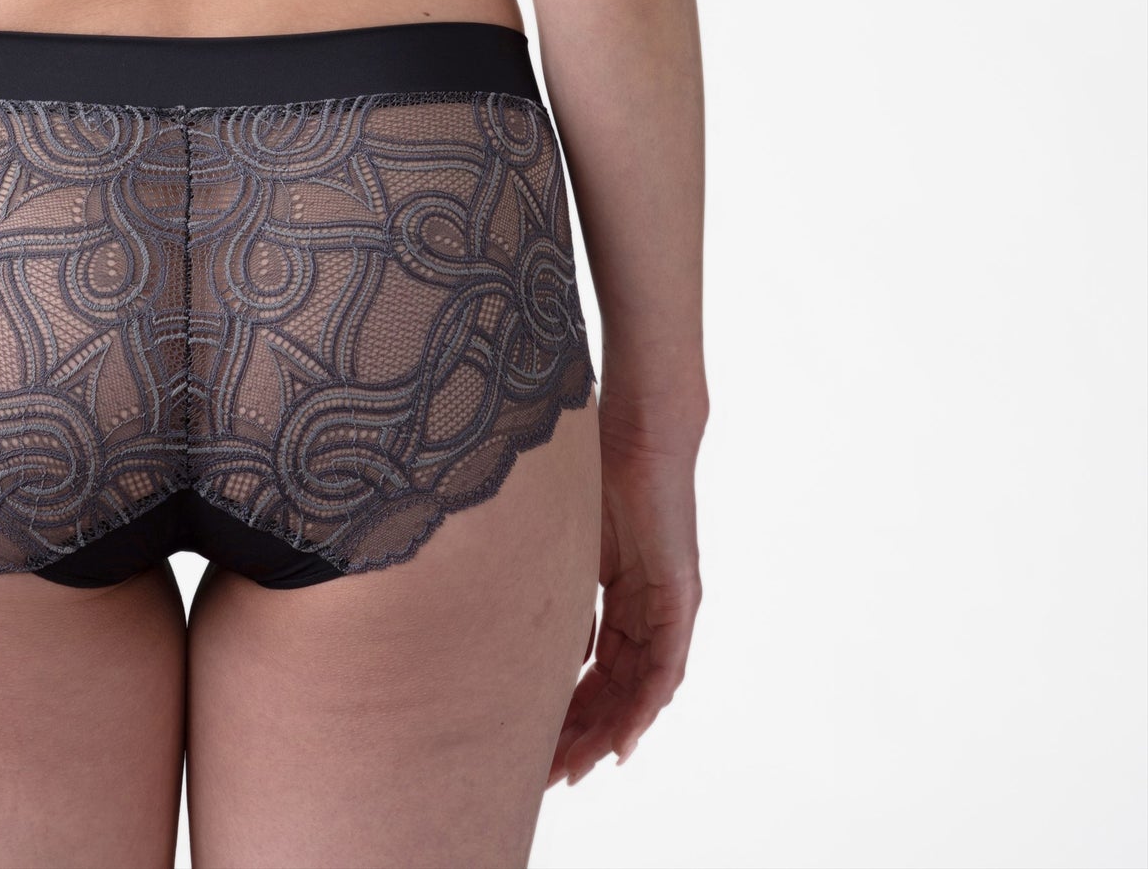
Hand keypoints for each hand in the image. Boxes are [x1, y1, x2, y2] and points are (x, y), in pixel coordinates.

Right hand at [549, 402, 702, 786]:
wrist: (638, 426)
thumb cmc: (595, 464)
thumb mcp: (563, 538)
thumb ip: (553, 580)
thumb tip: (520, 617)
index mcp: (621, 595)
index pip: (597, 668)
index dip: (569, 708)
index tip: (538, 742)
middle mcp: (650, 610)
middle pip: (617, 690)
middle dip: (582, 734)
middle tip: (548, 773)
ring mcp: (668, 606)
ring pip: (641, 691)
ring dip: (608, 733)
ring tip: (576, 769)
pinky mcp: (679, 598)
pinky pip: (665, 668)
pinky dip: (643, 708)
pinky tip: (621, 740)